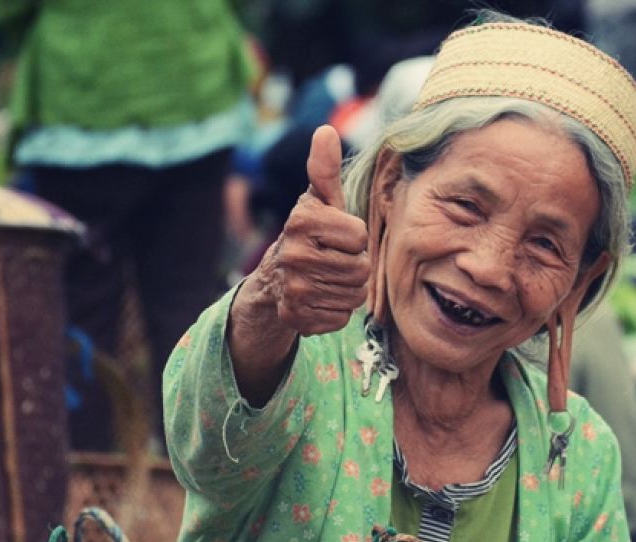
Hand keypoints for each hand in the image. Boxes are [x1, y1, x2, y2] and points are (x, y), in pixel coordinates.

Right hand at [241, 124, 371, 336]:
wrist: (276, 278)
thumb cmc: (311, 233)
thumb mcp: (319, 200)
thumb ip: (325, 168)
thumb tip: (326, 130)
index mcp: (301, 220)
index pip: (360, 236)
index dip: (354, 237)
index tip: (336, 236)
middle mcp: (292, 254)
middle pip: (359, 268)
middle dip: (354, 266)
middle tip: (334, 260)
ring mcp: (292, 288)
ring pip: (353, 295)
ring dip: (348, 288)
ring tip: (328, 277)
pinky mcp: (296, 317)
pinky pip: (341, 317)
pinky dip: (336, 310)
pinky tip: (320, 297)